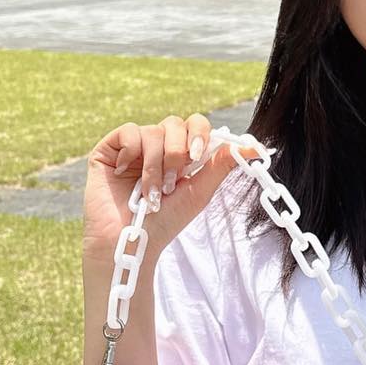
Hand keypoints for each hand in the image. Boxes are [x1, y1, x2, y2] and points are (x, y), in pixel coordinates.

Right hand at [83, 113, 257, 262]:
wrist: (132, 242)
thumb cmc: (165, 221)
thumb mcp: (199, 191)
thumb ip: (222, 165)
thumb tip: (255, 147)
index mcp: (180, 153)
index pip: (195, 124)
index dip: (199, 135)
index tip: (197, 155)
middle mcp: (157, 146)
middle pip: (175, 123)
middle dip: (177, 154)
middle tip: (172, 182)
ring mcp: (133, 147)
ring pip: (153, 132)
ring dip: (155, 166)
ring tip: (150, 193)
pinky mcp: (110, 150)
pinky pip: (129, 131)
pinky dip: (131, 153)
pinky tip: (126, 173)